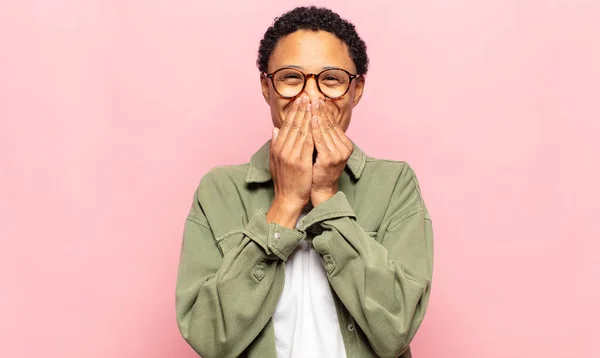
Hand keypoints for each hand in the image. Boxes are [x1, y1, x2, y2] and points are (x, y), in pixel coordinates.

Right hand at [267, 95, 313, 227]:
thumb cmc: (284, 180)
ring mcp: (291, 156)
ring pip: (300, 131)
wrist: (288, 198)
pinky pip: (307, 142)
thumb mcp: (275, 160)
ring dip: (307, 116)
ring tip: (312, 104)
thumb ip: (275, 144)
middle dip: (300, 109)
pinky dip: (311, 130)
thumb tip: (274, 129)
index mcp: (277, 148)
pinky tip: (316, 121)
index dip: (293, 111)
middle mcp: (283, 149)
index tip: (299, 100)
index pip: (286, 125)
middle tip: (306, 95)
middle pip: (293, 125)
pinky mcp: (300, 162)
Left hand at [310, 98, 353, 206]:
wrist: (320, 190)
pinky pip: (320, 140)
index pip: (333, 124)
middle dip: (320, 110)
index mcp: (344, 144)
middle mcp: (344, 147)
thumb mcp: (322, 150)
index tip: (316, 99)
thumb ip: (320, 135)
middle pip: (330, 124)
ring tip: (311, 103)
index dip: (324, 111)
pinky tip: (311, 119)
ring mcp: (338, 153)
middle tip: (313, 96)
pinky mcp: (330, 158)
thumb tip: (314, 117)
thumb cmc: (318, 170)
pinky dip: (315, 128)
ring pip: (326, 130)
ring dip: (317, 115)